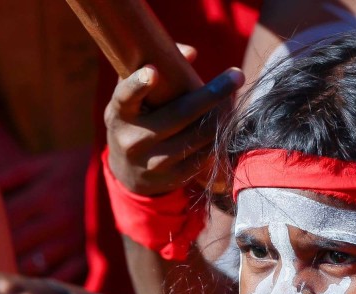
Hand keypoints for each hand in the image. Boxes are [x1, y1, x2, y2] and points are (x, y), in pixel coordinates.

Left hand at [0, 106, 88, 282]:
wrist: (129, 179)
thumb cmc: (81, 169)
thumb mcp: (50, 163)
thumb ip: (15, 174)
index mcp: (45, 193)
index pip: (4, 214)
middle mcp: (58, 218)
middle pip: (14, 241)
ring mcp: (75, 239)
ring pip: (34, 263)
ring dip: (13, 270)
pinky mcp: (90, 254)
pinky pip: (62, 276)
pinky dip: (42, 283)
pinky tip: (29, 287)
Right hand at [104, 47, 244, 195]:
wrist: (128, 172)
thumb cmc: (136, 120)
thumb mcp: (133, 98)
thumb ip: (154, 69)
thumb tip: (191, 53)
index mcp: (119, 114)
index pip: (125, 97)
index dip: (137, 85)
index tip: (152, 72)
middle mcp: (133, 139)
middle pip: (180, 114)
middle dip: (212, 94)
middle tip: (236, 76)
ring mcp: (152, 162)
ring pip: (197, 137)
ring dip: (221, 118)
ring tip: (233, 102)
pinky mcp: (171, 178)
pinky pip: (202, 157)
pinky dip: (217, 140)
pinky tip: (227, 127)